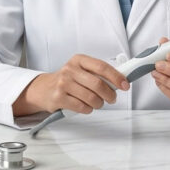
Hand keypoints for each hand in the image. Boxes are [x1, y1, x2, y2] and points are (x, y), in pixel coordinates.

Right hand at [14, 54, 129, 115]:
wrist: (44, 89)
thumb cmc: (68, 80)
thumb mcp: (81, 70)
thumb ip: (98, 73)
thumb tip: (120, 80)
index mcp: (79, 60)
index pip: (102, 67)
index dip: (116, 77)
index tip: (125, 85)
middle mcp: (70, 69)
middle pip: (98, 84)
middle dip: (110, 94)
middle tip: (112, 99)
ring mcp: (63, 83)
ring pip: (91, 98)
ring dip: (99, 104)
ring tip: (97, 103)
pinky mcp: (59, 98)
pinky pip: (82, 107)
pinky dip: (88, 109)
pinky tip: (86, 107)